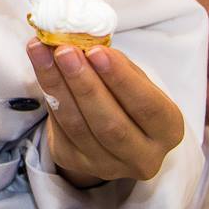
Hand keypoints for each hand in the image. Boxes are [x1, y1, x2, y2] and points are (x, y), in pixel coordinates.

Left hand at [26, 38, 186, 186]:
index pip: (147, 107)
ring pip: (79, 127)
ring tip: (42, 52)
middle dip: (84, 84)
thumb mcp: (133, 77)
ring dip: (57, 86)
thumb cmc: (126, 94)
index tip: (97, 51)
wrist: (108, 126)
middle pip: (111, 124)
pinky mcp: (77, 163)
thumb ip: (113, 62)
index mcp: (168, 130)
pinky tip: (40, 69)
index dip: (121, 80)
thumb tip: (79, 42)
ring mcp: (108, 166)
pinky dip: (48, 96)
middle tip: (64, 51)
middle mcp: (144, 157)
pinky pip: (60, 130)